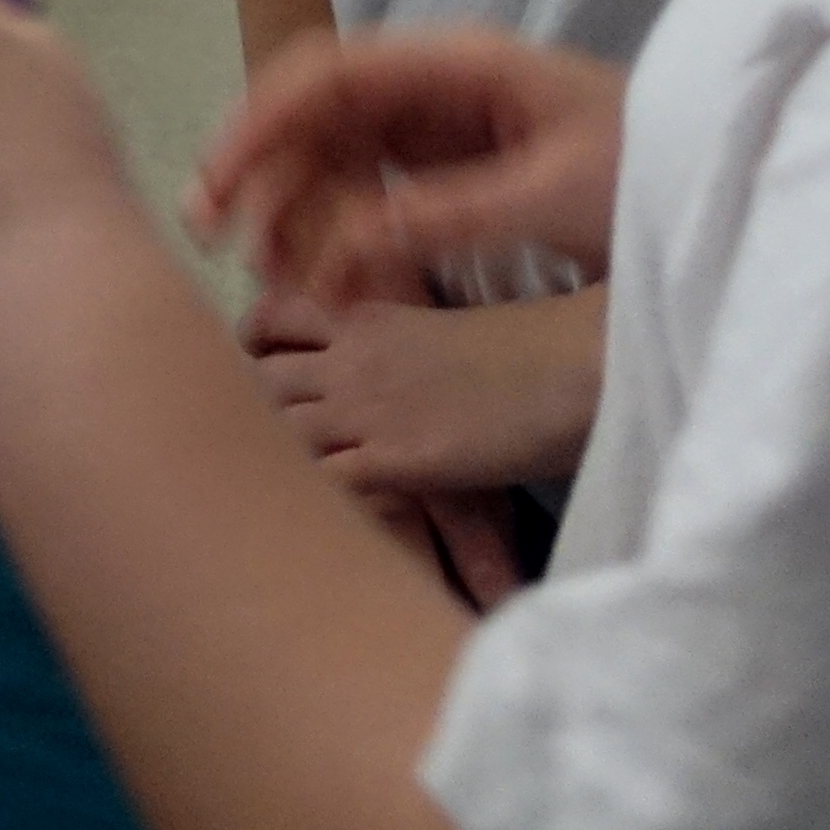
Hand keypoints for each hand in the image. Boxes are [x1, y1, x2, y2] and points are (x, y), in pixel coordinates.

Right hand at [188, 28, 627, 309]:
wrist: (720, 192)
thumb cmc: (651, 174)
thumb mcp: (558, 196)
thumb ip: (450, 212)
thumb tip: (344, 243)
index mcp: (459, 65)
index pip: (329, 72)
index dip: (262, 121)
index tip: (219, 183)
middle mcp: (435, 87)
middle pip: (314, 114)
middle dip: (260, 172)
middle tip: (217, 242)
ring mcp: (439, 130)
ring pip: (331, 159)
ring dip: (293, 213)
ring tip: (274, 279)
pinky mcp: (448, 175)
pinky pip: (368, 198)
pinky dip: (339, 240)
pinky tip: (330, 288)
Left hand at [243, 285, 605, 495]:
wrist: (577, 363)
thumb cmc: (538, 345)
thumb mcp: (449, 329)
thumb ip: (404, 341)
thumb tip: (401, 368)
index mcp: (367, 315)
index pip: (273, 318)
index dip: (255, 345)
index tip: (259, 365)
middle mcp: (352, 359)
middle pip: (259, 378)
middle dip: (253, 407)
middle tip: (267, 436)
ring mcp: (366, 409)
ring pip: (277, 429)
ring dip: (278, 456)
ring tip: (291, 483)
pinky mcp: (392, 460)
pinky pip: (321, 481)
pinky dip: (314, 498)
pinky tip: (323, 514)